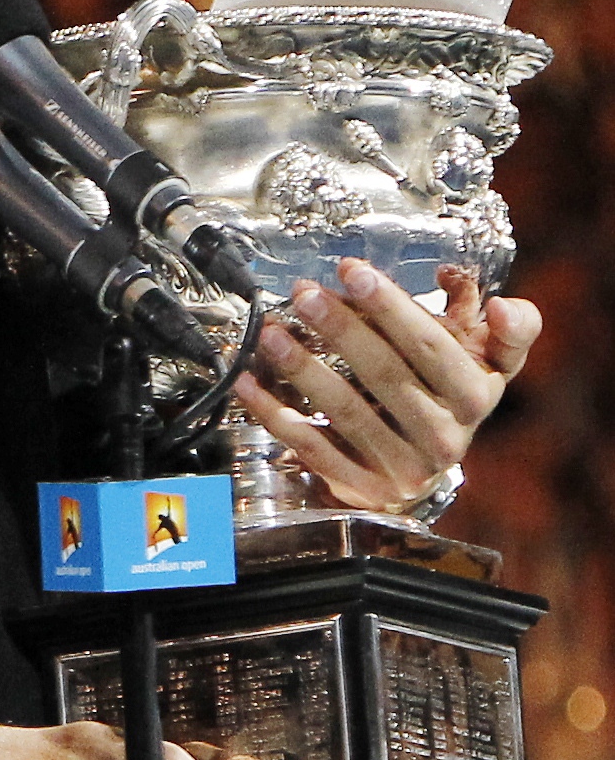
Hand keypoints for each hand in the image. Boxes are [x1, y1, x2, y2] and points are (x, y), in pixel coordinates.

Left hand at [237, 260, 540, 511]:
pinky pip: (312, 447)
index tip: (354, 270)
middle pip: (385, 374)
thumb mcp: (492, 366)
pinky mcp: (362, 488)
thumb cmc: (452, 401)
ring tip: (271, 333)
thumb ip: (510, 330)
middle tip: (304, 293)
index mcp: (474, 396)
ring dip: (303, 368)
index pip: (431, 345)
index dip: (392, 306)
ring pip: (346, 411)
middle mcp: (443, 435)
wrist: (427, 473)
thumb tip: (503, 305)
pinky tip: (249, 383)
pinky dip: (275, 413)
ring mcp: (401, 466)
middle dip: (342, 329)